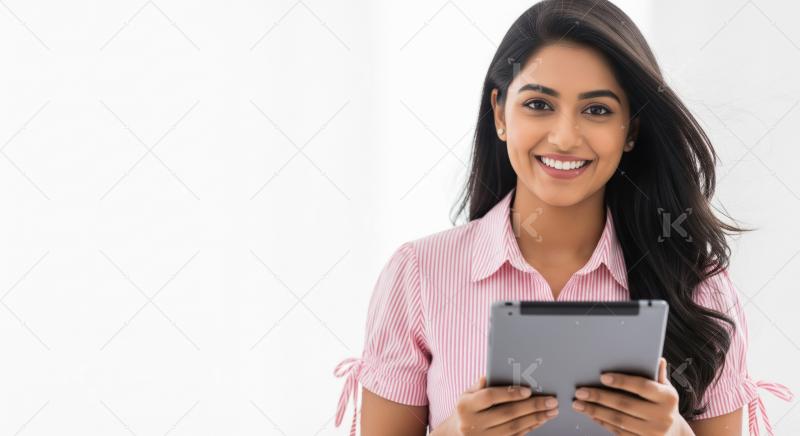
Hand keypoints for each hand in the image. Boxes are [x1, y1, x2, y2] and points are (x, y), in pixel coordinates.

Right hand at [437, 375, 559, 435]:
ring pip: (514, 428)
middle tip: (551, 400)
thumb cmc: (466, 408)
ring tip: (551, 411)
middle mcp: (472, 424)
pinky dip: (529, 428)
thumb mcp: (467, 394)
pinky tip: (540, 420)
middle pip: (506, 414)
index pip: (489, 397)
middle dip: (532, 406)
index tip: (528, 390)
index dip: (509, 393)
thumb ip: (480, 386)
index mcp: (465, 406)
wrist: (456, 434)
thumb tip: (491, 376)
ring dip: (535, 418)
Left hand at [571, 357, 693, 435]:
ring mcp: (652, 432)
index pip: (643, 386)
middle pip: (625, 404)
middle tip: (581, 391)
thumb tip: (657, 358)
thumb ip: (657, 374)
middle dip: (599, 397)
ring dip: (595, 411)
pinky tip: (591, 414)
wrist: (673, 433)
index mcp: (668, 398)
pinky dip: (602, 422)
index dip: (622, 381)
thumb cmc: (664, 404)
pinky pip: (618, 432)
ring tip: (579, 403)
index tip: (603, 377)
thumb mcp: (665, 388)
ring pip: (618, 420)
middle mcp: (663, 417)